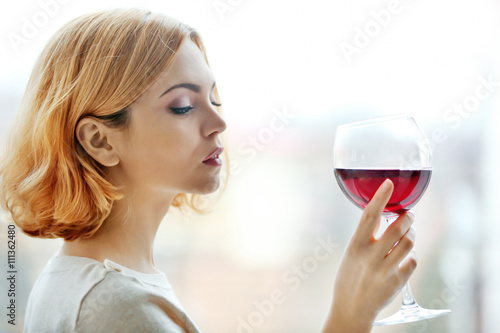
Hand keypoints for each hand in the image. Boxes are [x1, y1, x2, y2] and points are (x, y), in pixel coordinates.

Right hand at [322, 179, 416, 332]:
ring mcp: (385, 269)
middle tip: (408, 214)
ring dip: (411, 234)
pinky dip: (411, 255)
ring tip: (407, 235)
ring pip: (409, 242)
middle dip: (408, 217)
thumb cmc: (349, 277)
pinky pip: (413, 260)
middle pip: (398, 227)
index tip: (388, 183)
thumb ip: (365, 237)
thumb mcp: (351, 254)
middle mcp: (371, 256)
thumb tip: (382, 217)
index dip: (380, 197)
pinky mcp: (398, 282)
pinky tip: (404, 257)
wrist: (351, 309)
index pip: (370, 215)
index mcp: (355, 245)